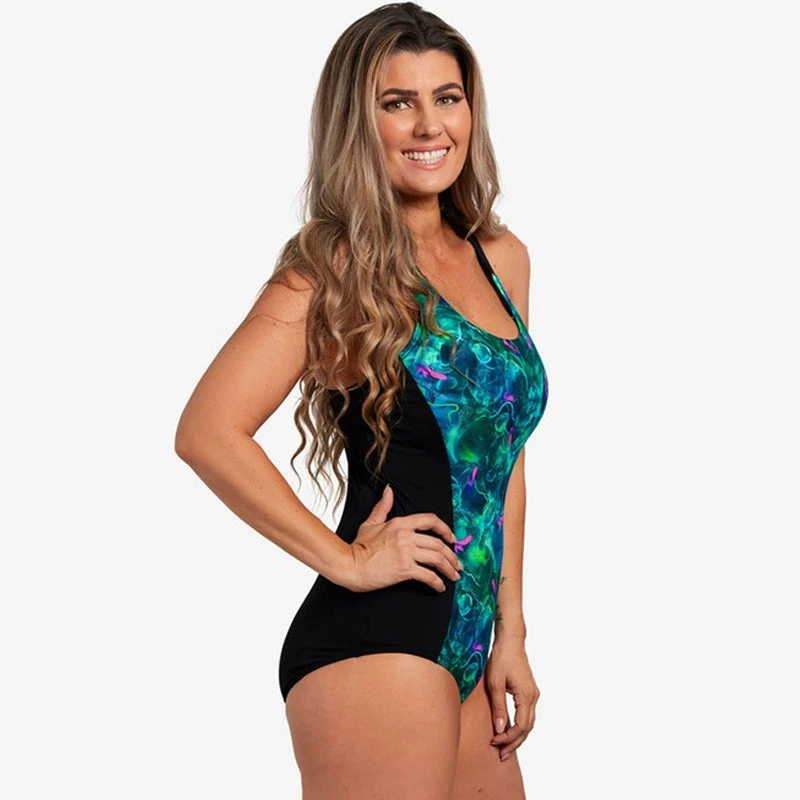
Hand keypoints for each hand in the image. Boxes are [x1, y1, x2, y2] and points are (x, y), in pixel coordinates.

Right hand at [342, 484, 462, 592]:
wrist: (349, 564)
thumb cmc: (358, 546)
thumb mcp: (371, 523)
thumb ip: (382, 507)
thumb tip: (388, 490)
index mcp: (400, 523)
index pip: (431, 520)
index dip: (445, 529)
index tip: (452, 539)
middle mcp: (406, 535)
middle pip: (438, 543)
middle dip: (452, 556)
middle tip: (457, 565)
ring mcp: (406, 552)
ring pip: (437, 558)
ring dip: (449, 569)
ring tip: (453, 576)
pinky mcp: (404, 568)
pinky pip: (428, 575)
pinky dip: (437, 582)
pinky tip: (439, 587)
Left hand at [485, 637, 539, 760]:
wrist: (511, 641)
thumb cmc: (501, 659)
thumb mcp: (495, 683)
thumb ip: (498, 707)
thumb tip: (499, 729)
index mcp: (526, 696)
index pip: (521, 726)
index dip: (509, 738)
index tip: (495, 743)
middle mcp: (533, 697)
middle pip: (527, 728)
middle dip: (514, 743)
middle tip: (501, 755)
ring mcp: (533, 694)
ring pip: (528, 723)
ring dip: (517, 736)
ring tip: (504, 747)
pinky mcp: (529, 691)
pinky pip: (526, 714)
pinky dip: (519, 726)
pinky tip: (509, 731)